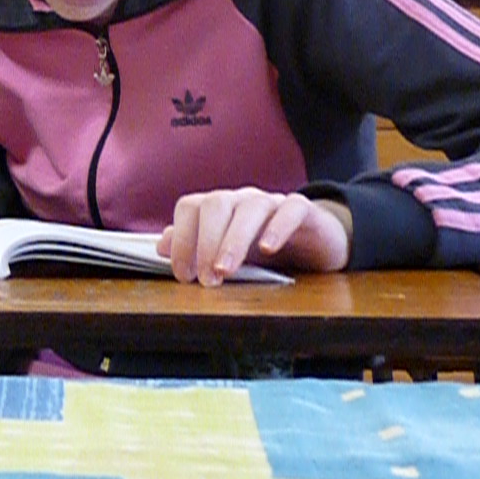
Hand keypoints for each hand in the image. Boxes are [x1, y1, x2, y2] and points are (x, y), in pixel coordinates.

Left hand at [157, 187, 352, 285]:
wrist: (317, 241)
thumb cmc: (266, 248)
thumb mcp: (227, 252)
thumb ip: (195, 247)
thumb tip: (162, 246)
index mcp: (219, 207)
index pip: (190, 207)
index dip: (182, 238)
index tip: (182, 274)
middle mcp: (242, 200)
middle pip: (216, 204)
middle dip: (205, 241)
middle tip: (205, 278)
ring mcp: (273, 202)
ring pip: (250, 208)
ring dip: (234, 239)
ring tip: (225, 270)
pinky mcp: (304, 210)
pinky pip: (291, 209)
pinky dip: (278, 227)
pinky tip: (268, 249)